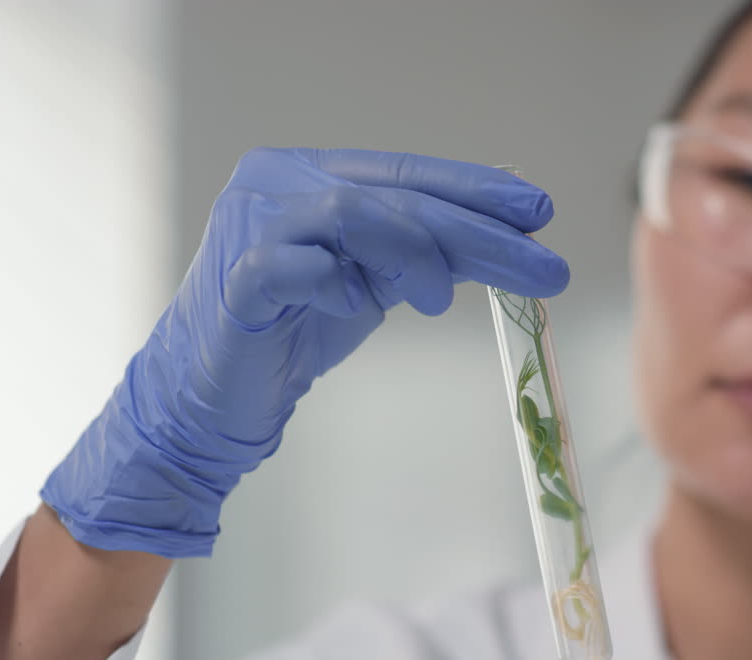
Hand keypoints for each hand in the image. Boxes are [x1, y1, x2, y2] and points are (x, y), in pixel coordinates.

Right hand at [41, 148, 566, 556]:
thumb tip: (503, 241)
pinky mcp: (235, 281)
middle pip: (392, 194)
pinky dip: (337, 283)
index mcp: (311, 174)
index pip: (406, 173)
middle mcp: (277, 183)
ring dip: (415, 253)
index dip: (475, 188)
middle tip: (539, 264)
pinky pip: (295, 267)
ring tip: (442, 300)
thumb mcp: (372, 282)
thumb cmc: (292, 332)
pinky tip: (356, 304)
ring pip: (350, 211)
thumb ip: (419, 254)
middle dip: (475, 230)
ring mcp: (251, 226)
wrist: (212, 395)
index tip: (537, 212)